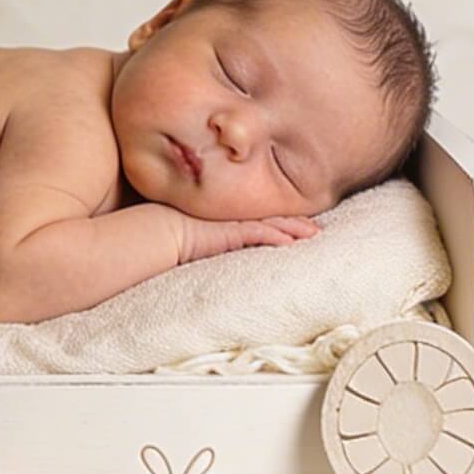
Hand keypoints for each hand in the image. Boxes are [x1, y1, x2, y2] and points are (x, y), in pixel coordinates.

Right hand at [181, 214, 318, 263]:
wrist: (155, 232)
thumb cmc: (170, 237)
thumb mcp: (199, 240)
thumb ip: (216, 245)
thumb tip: (221, 256)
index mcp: (229, 219)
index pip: (262, 218)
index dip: (284, 221)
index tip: (302, 225)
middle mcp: (234, 218)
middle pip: (273, 218)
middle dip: (297, 223)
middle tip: (317, 230)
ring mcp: (233, 222)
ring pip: (272, 223)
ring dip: (295, 228)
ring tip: (314, 234)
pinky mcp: (230, 231)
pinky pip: (259, 232)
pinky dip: (277, 236)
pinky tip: (292, 241)